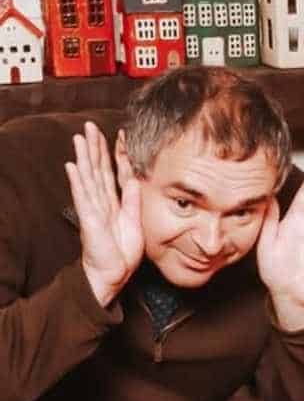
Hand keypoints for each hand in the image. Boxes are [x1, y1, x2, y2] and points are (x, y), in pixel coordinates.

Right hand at [65, 123, 143, 307]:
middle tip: (90, 126)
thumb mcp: (135, 222)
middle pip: (98, 169)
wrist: (113, 274)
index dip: (116, 154)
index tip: (120, 135)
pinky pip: (83, 197)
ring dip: (83, 157)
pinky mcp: (89, 218)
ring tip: (79, 138)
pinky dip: (77, 180)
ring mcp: (94, 209)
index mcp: (115, 203)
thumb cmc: (122, 252)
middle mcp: (102, 202)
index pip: (114, 173)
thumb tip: (135, 180)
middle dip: (95, 147)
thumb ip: (133, 201)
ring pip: (88, 177)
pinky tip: (72, 165)